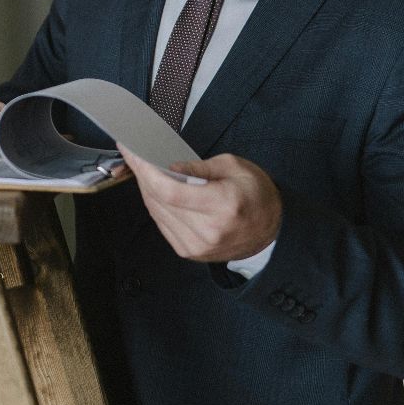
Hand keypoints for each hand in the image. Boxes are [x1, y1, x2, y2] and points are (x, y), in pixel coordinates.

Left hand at [119, 148, 281, 262]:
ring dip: (146, 189)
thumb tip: (169, 167)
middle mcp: (208, 231)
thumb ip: (199, 167)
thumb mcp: (235, 167)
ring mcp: (197, 246)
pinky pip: (162, 224)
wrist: (271, 232)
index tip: (133, 152)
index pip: (170, 190)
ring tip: (142, 168)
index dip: (146, 171)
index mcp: (223, 205)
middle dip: (142, 174)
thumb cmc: (256, 194)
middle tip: (132, 154)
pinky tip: (154, 189)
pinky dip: (155, 204)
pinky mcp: (189, 252)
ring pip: (156, 212)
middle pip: (159, 201)